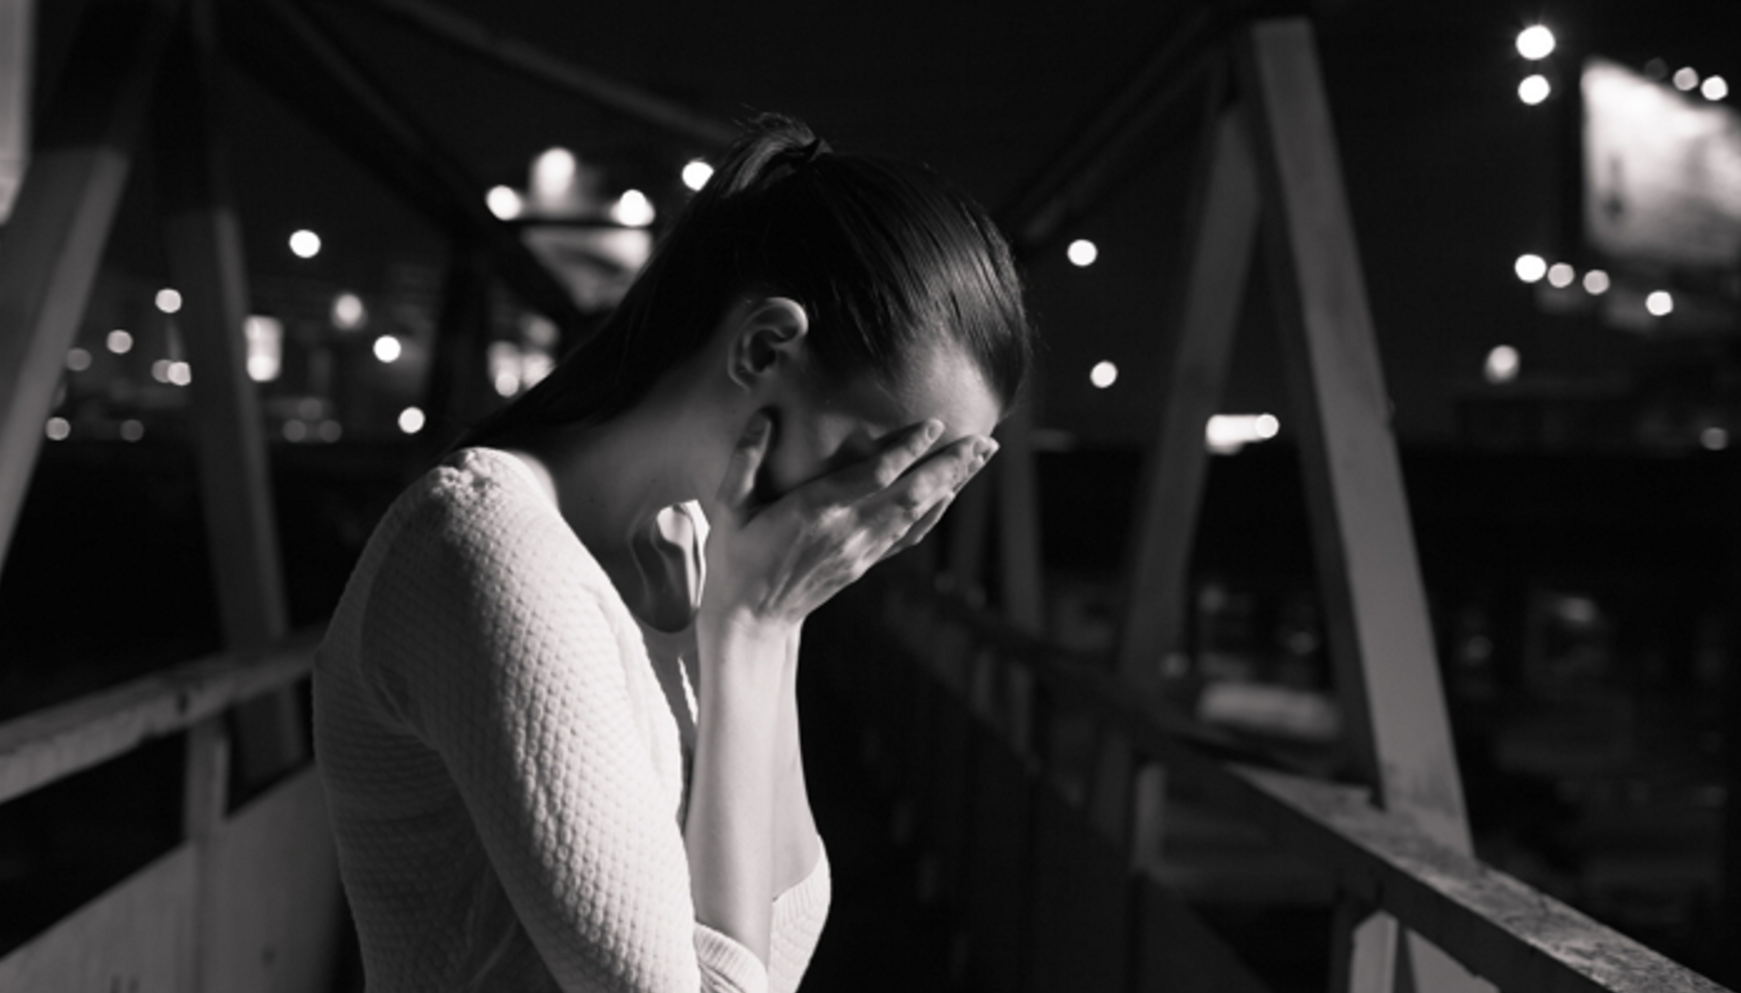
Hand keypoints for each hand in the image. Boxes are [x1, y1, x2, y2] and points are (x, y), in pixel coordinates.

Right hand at [701, 414, 995, 636]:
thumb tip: (762, 417)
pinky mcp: (865, 563)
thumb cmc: (735, 559)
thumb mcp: (729, 508)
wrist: (750, 619)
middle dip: (951, 465)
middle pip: (913, 493)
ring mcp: (861, 550)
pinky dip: (934, 513)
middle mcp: (848, 531)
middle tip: (984, 440)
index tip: (936, 425)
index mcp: (815, 511)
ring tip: (981, 456)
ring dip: (953, 482)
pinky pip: (908, 535)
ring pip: (918, 512)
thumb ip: (745, 460)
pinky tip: (950, 495)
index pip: (874, 475)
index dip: (908, 449)